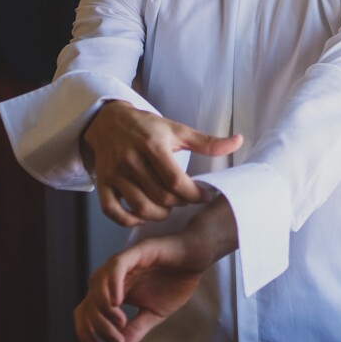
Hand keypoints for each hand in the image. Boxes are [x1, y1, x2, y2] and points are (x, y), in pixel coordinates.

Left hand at [74, 197, 238, 341]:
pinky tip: (118, 301)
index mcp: (113, 292)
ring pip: (97, 284)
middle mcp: (112, 278)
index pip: (86, 311)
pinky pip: (116, 266)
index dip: (84, 331)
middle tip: (117, 340)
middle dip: (99, 326)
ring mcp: (123, 263)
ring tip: (121, 322)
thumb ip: (133, 332)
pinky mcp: (136, 252)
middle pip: (89, 301)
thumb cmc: (174, 283)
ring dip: (104, 307)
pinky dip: (112, 283)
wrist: (196, 261)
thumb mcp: (153, 315)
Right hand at [81, 100, 242, 226]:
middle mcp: (131, 160)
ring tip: (168, 207)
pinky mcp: (102, 183)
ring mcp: (115, 173)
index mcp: (153, 146)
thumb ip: (207, 142)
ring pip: (140, 208)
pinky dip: (129, 220)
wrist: (109, 121)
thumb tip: (238, 141)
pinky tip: (143, 215)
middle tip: (186, 199)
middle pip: (161, 198)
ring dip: (159, 215)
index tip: (204, 195)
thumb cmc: (148, 127)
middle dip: (179, 204)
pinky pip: (113, 212)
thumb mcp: (178, 130)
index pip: (176, 182)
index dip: (194, 195)